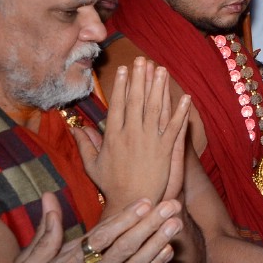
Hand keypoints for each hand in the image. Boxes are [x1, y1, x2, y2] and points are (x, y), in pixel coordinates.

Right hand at [0, 194, 183, 262]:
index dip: (125, 217)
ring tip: (176, 224)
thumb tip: (50, 200)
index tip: (146, 202)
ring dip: (158, 243)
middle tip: (172, 206)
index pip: (101, 236)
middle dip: (150, 224)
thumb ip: (44, 235)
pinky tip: (166, 253)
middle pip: (124, 247)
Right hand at [73, 58, 190, 207]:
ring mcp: (150, 141)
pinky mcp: (167, 149)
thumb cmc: (111, 185)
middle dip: (140, 78)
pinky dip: (181, 112)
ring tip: (161, 69)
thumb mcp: (92, 165)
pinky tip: (186, 97)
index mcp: (114, 136)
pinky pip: (175, 127)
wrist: (133, 202)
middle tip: (143, 60)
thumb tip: (76, 128)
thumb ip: (85, 144)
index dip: (122, 85)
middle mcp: (132, 134)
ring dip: (160, 87)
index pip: (118, 105)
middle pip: (137, 101)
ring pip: (156, 109)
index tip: (124, 69)